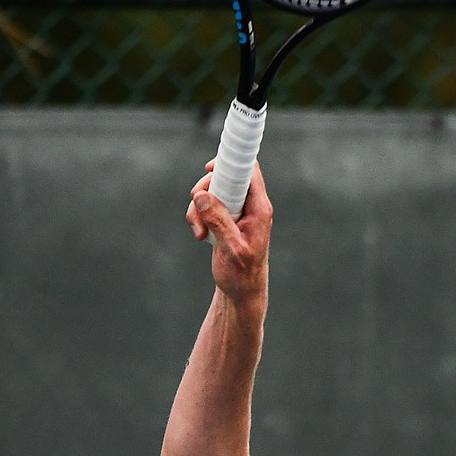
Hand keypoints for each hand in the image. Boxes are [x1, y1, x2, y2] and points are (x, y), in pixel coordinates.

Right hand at [185, 160, 271, 307]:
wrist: (241, 291)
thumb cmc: (241, 274)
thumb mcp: (230, 249)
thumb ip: (218, 221)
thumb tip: (202, 196)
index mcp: (259, 209)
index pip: (249, 171)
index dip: (230, 163)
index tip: (209, 169)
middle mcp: (250, 206)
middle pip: (225, 177)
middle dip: (205, 191)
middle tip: (196, 210)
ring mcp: (238, 211)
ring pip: (212, 192)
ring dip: (198, 208)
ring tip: (199, 233)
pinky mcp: (226, 218)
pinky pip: (208, 205)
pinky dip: (199, 216)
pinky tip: (200, 235)